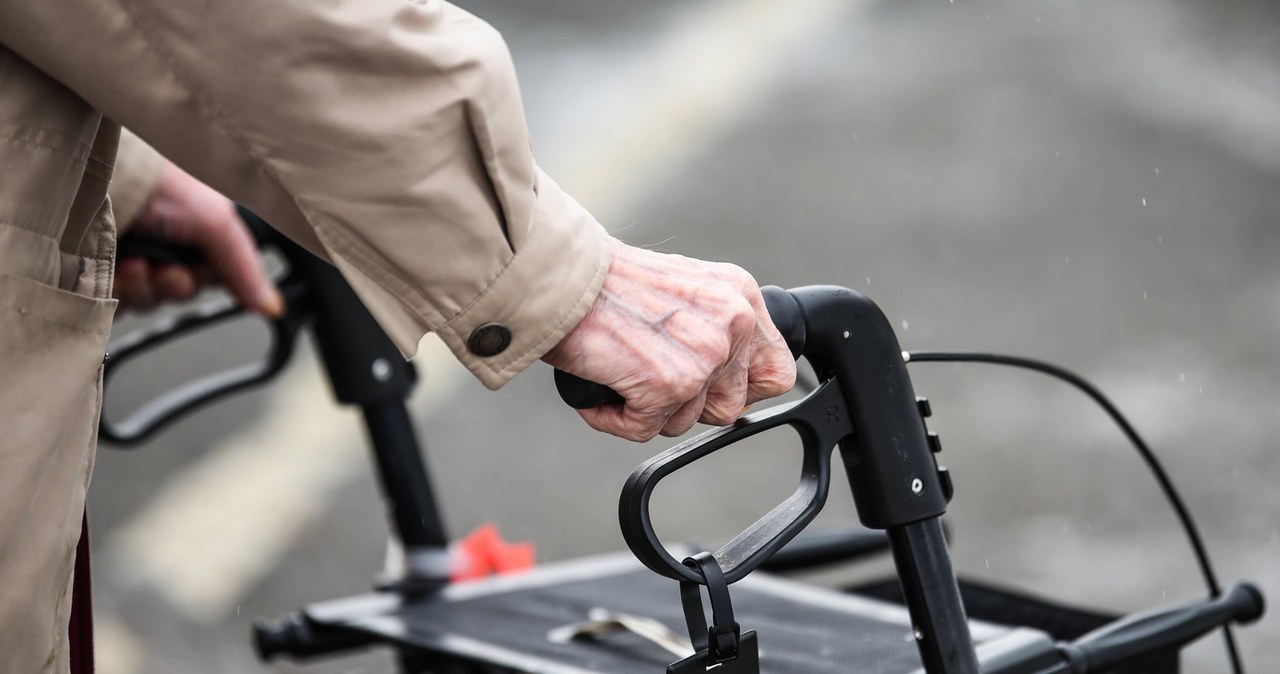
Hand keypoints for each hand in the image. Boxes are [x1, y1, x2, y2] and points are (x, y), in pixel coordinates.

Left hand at [113, 161, 281, 315]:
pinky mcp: (97, 273)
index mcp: (195, 227)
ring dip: (146, 287)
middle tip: (166, 269)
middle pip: (183, 291)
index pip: (215, 273)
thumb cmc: (152, 182)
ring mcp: (129, 258)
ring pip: (150, 300)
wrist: (94, 176)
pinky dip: (118, 293)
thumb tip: (272, 306)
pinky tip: (114, 270)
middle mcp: (164, 242)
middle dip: (175, 285)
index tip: (199, 270)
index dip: (207, 279)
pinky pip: (115, 303)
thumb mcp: (215, 220)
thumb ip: (245, 266)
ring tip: (134, 263)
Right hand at [542, 239, 796, 440]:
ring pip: (683, 423)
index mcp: (742, 297)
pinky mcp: (667, 386)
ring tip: (621, 368)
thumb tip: (729, 377)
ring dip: (645, 408)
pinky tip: (602, 384)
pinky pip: (641, 430)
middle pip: (727, 407)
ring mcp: (703, 357)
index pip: (775, 371)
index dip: (742, 390)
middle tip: (650, 370)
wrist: (563, 277)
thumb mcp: (688, 289)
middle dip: (686, 403)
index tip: (712, 387)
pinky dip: (612, 417)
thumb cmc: (609, 283)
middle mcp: (732, 324)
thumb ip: (716, 327)